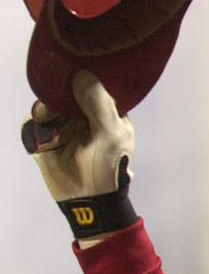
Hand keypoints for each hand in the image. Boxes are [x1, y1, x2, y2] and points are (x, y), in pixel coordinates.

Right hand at [23, 70, 136, 238]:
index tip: (69, 76)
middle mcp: (84, 115)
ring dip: (45, 114)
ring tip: (49, 126)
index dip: (80, 79)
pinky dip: (36, 130)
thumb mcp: (111, 134)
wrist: (87, 200)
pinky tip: (46, 141)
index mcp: (107, 112)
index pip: (91, 85)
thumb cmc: (107, 167)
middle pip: (63, 92)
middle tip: (53, 111)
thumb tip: (82, 74)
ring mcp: (64, 126)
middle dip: (56, 99)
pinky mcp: (45, 138)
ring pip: (45, 105)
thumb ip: (99, 104)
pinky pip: (33, 124)